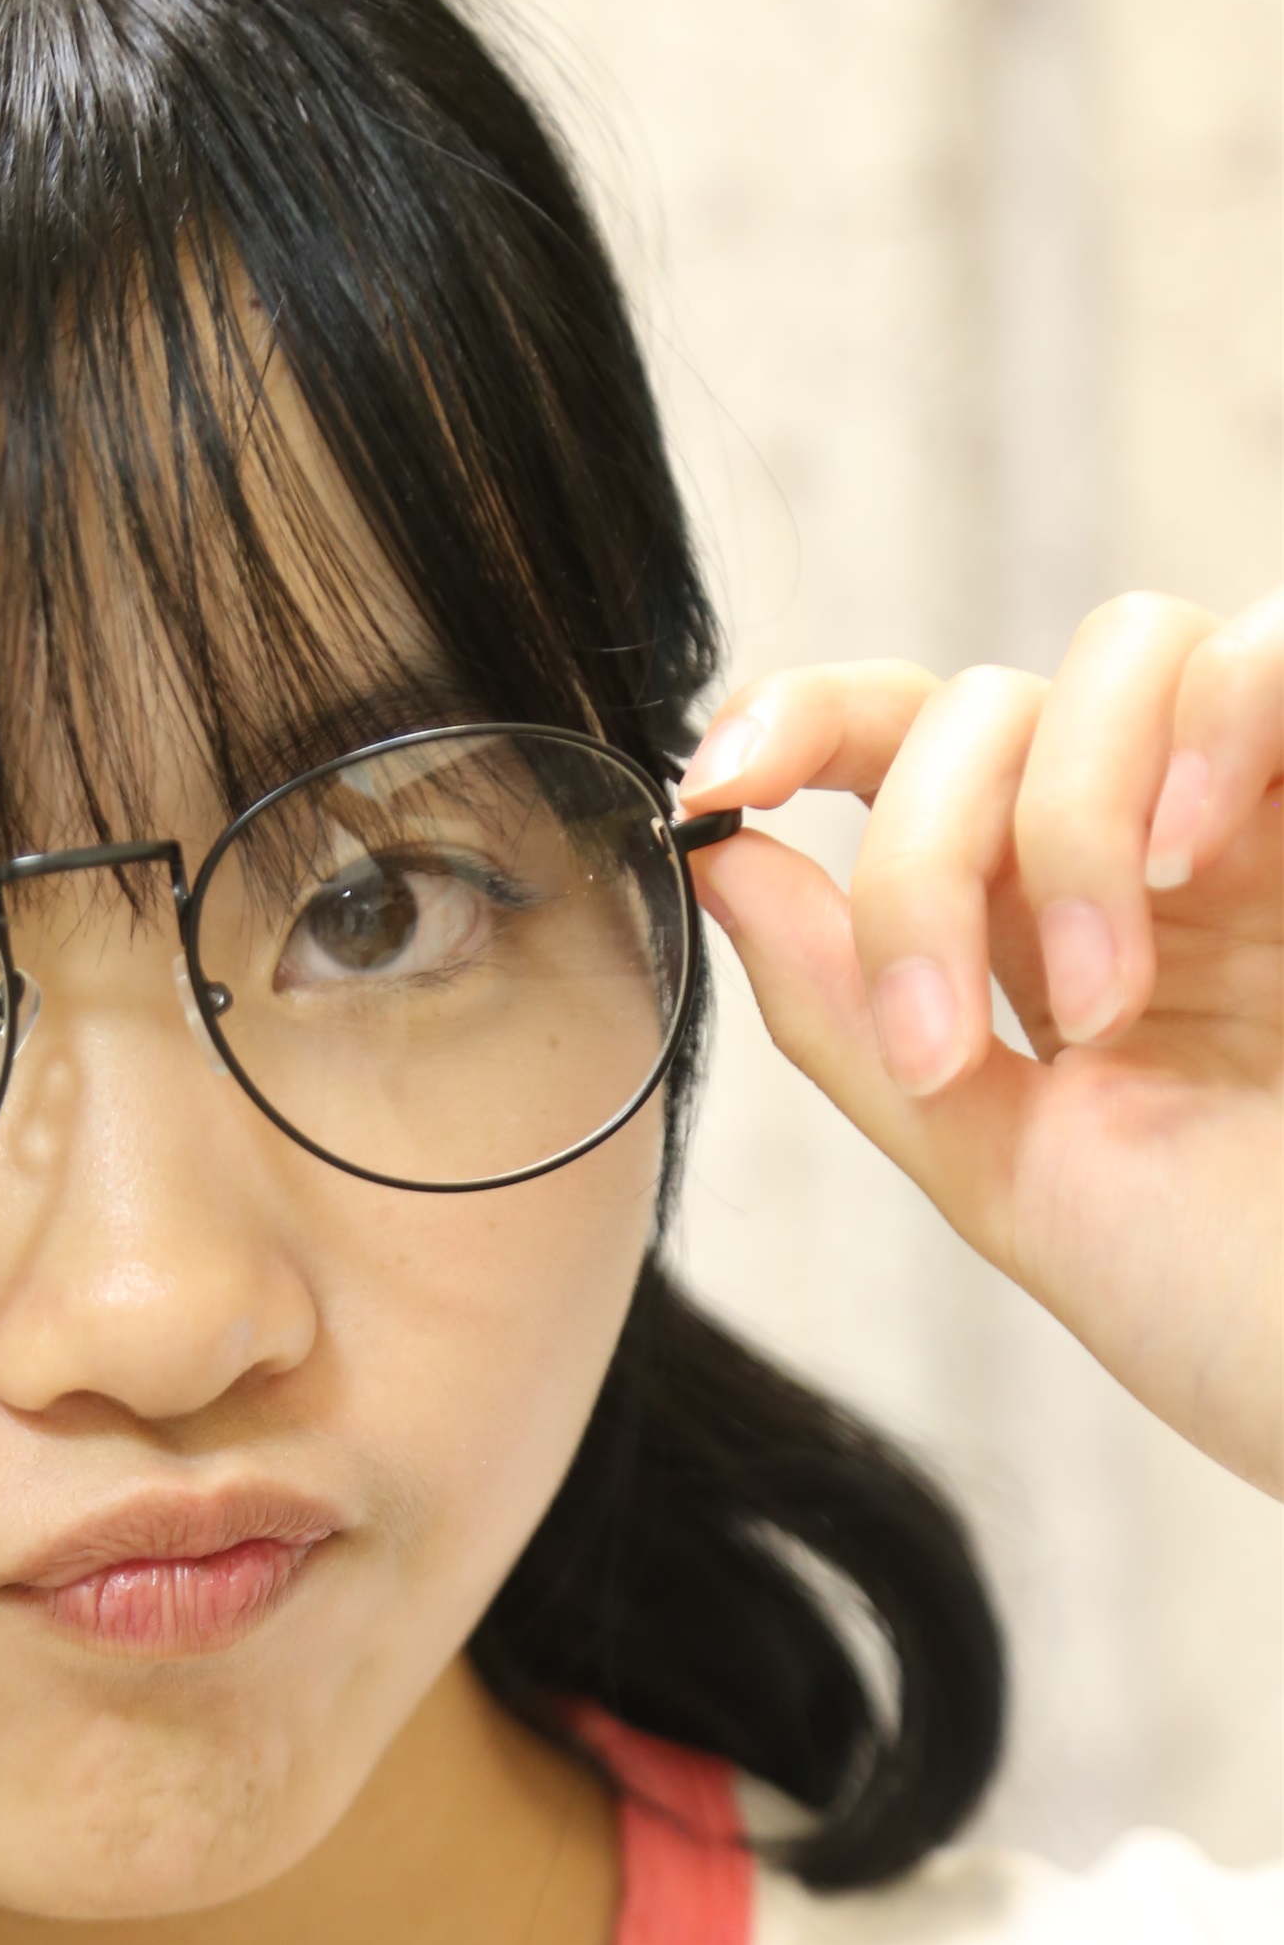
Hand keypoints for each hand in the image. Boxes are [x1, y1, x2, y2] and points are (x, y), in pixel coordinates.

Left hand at [678, 588, 1282, 1495]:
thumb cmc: (1229, 1305)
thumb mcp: (1001, 1167)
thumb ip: (851, 1019)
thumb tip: (718, 866)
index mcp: (1056, 929)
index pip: (908, 751)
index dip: (802, 724)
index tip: (716, 788)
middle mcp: (1163, 848)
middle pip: (982, 707)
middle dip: (924, 858)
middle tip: (947, 1045)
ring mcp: (1273, 816)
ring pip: (1124, 650)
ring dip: (1068, 817)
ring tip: (1108, 1002)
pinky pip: (1279, 639)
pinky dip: (1213, 717)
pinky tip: (1196, 857)